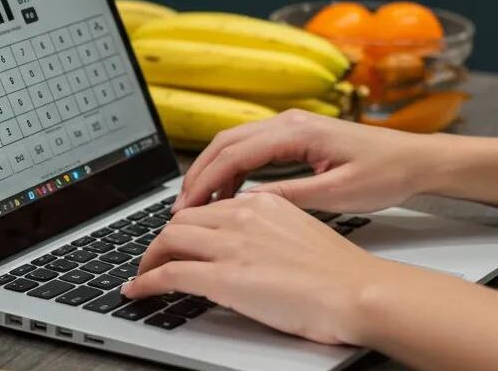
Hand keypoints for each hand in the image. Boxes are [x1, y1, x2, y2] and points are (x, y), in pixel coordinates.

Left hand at [123, 192, 387, 343]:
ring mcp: (231, 245)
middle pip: (182, 219)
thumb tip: (252, 246)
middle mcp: (243, 217)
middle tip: (153, 257)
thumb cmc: (343, 275)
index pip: (209, 207)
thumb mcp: (302, 234)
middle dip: (162, 239)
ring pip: (169, 240)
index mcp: (263, 205)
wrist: (360, 292)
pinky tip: (137, 291)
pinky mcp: (224, 277)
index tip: (178, 236)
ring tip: (141, 274)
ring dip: (148, 258)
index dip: (187, 223)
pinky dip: (145, 282)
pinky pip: (169, 274)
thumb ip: (271, 232)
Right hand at [173, 110, 450, 213]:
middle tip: (181, 206)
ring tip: (197, 203)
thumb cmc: (386, 174)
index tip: (188, 206)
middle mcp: (288, 122)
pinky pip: (250, 148)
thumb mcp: (339, 194)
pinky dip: (231, 169)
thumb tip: (247, 205)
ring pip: (233, 143)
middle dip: (198, 174)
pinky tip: (227, 193)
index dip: (206, 181)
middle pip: (225, 143)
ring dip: (212, 171)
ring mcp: (289, 126)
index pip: (235, 154)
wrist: (416, 159)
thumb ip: (291, 197)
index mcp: (296, 131)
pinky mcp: (293, 136)